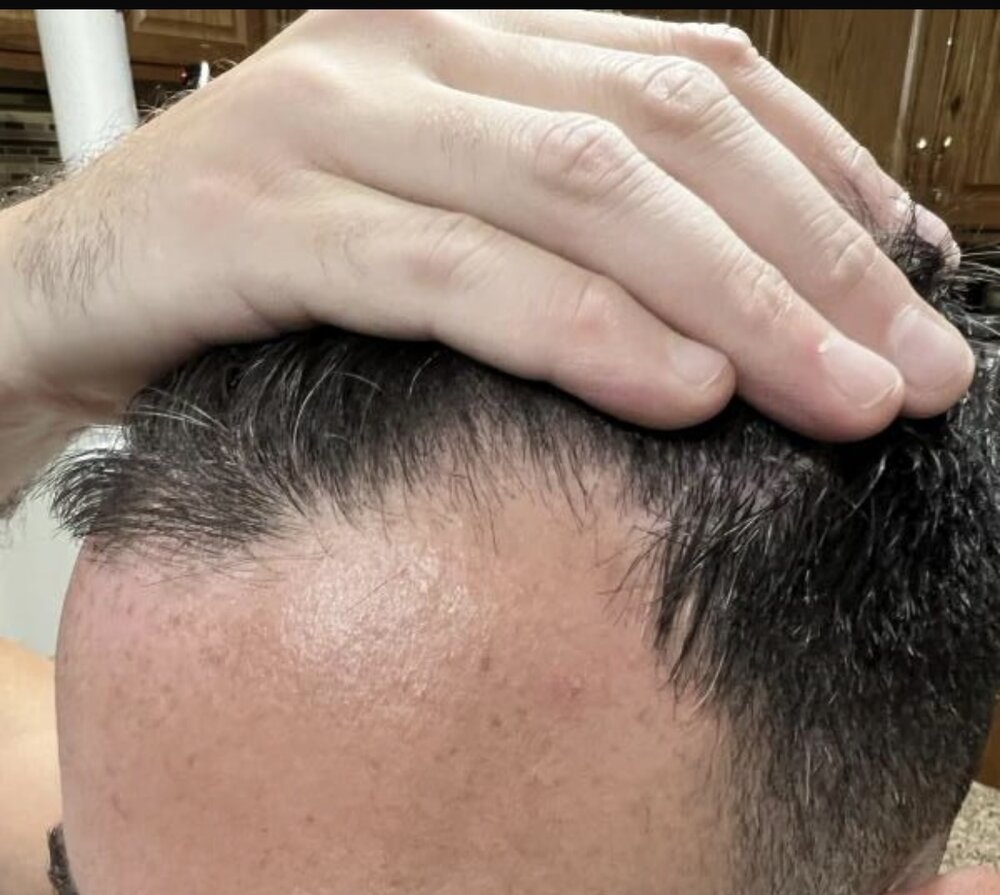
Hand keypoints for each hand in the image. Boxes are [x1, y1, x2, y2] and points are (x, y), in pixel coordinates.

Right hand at [0, 9, 973, 445]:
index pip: (700, 79)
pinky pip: (456, 271)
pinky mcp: (262, 210)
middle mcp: (416, 46)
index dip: (829, 181)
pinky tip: (679, 392)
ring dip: (736, 303)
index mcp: (474, 36)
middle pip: (668, 136)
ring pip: (582, 194)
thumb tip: (728, 310)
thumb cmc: (266, 277)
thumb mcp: (436, 231)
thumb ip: (566, 239)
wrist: (67, 292)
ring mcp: (334, 116)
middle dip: (814, 260)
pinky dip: (580, 330)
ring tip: (840, 399)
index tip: (914, 284)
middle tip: (913, 370)